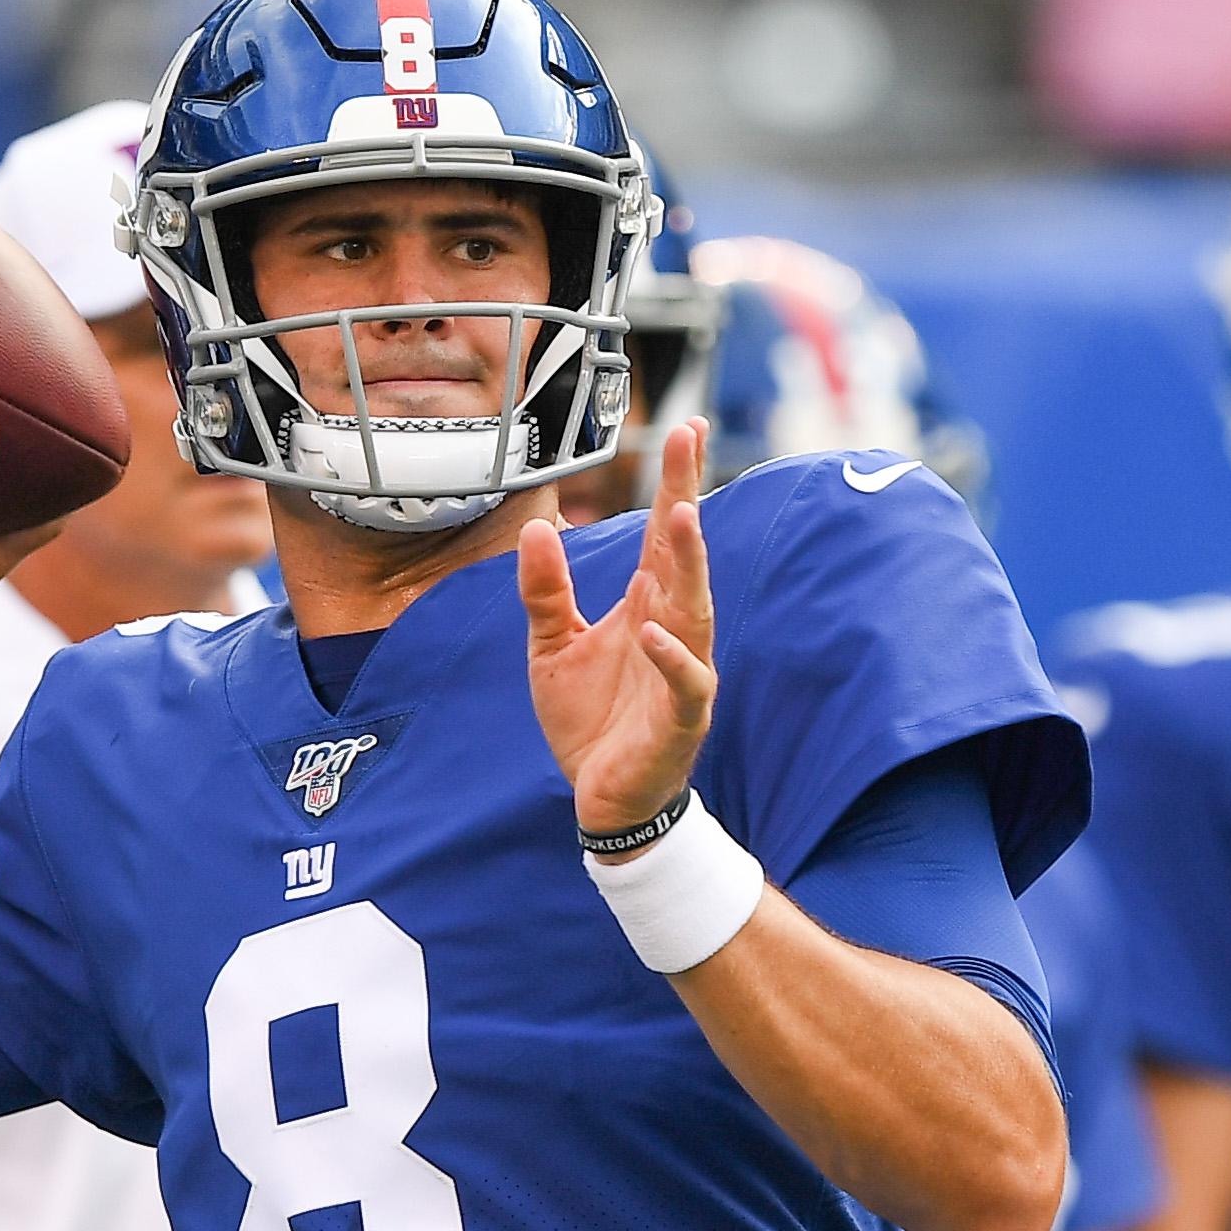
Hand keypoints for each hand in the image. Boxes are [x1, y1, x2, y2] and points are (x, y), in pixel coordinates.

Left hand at [517, 419, 714, 834]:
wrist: (603, 801)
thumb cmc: (589, 721)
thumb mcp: (550, 646)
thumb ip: (545, 591)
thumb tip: (535, 527)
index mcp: (646, 606)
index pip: (663, 536)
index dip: (675, 482)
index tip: (685, 429)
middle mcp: (673, 630)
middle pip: (685, 555)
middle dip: (688, 496)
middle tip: (689, 441)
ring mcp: (681, 673)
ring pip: (694, 609)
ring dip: (690, 563)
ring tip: (682, 514)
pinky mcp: (679, 720)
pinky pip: (685, 684)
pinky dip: (672, 657)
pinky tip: (654, 630)